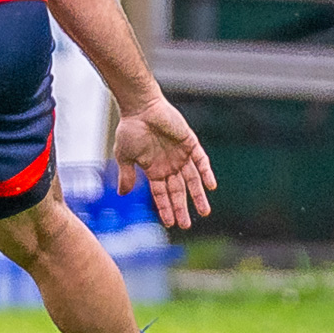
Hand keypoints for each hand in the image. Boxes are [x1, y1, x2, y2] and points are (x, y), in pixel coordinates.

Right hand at [113, 96, 214, 228]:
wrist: (140, 107)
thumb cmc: (130, 129)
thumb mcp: (125, 156)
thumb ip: (126, 175)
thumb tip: (123, 195)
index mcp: (153, 170)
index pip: (162, 193)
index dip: (166, 208)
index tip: (170, 224)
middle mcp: (169, 165)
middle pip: (178, 190)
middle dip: (182, 207)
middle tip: (186, 225)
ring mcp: (180, 155)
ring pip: (192, 179)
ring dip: (198, 195)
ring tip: (204, 211)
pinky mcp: (190, 143)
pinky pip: (201, 161)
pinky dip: (206, 173)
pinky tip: (210, 186)